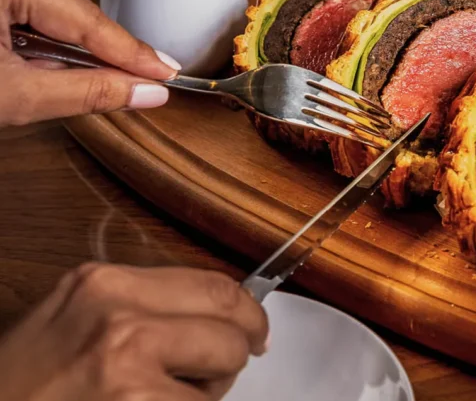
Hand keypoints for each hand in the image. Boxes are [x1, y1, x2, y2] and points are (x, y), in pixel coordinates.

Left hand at [0, 0, 178, 127]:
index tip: (166, 72)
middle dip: (86, 50)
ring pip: (45, 3)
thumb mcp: (12, 96)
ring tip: (33, 75)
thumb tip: (146, 92)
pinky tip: (12, 60)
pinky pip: (19, 1)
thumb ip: (84, 93)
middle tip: (119, 84)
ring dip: (54, 43)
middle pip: (70, 7)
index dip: (131, 52)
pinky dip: (28, 32)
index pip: (88, 19)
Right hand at [0, 263, 268, 400]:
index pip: (212, 285)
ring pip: (225, 368)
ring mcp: (127, 363)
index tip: (253, 331)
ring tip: (166, 399)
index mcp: (106, 284)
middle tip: (217, 376)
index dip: (244, 312)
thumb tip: (213, 316)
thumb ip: (138, 308)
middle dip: (235, 351)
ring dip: (209, 394)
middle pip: (231, 320)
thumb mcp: (73, 321)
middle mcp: (119, 314)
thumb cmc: (23, 386)